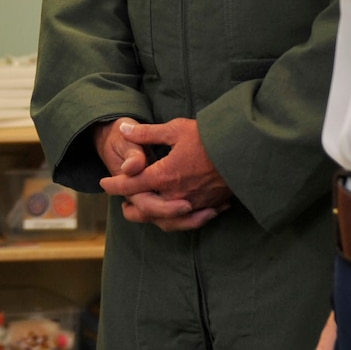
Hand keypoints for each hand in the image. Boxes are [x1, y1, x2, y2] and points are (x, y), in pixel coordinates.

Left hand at [99, 117, 232, 231]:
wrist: (246, 151)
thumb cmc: (210, 137)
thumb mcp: (176, 129)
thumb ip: (147, 133)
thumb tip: (125, 129)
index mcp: (164, 175)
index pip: (131, 184)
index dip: (115, 184)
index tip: (104, 182)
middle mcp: (176, 195)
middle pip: (145, 209)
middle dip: (131, 207)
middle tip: (122, 204)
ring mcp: (193, 204)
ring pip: (166, 220)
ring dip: (152, 217)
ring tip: (144, 213)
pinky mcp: (208, 206)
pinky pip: (187, 220)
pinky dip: (177, 219)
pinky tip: (176, 213)